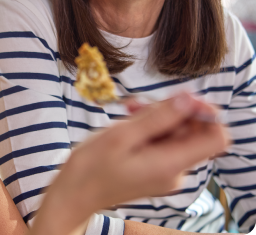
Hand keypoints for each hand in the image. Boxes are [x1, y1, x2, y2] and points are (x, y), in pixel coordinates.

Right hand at [31, 92, 228, 234]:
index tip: (181, 97)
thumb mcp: (123, 135)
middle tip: (139, 102)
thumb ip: (158, 117)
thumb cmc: (92, 166)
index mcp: (171, 164)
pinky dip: (148, 127)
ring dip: (155, 116)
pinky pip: (161, 142)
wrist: (74, 194)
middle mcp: (175, 171)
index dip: (205, 112)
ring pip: (174, 133)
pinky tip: (128, 119)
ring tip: (128, 109)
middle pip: (192, 131)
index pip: (216, 138)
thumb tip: (189, 98)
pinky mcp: (153, 169)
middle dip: (171, 110)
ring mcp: (164, 171)